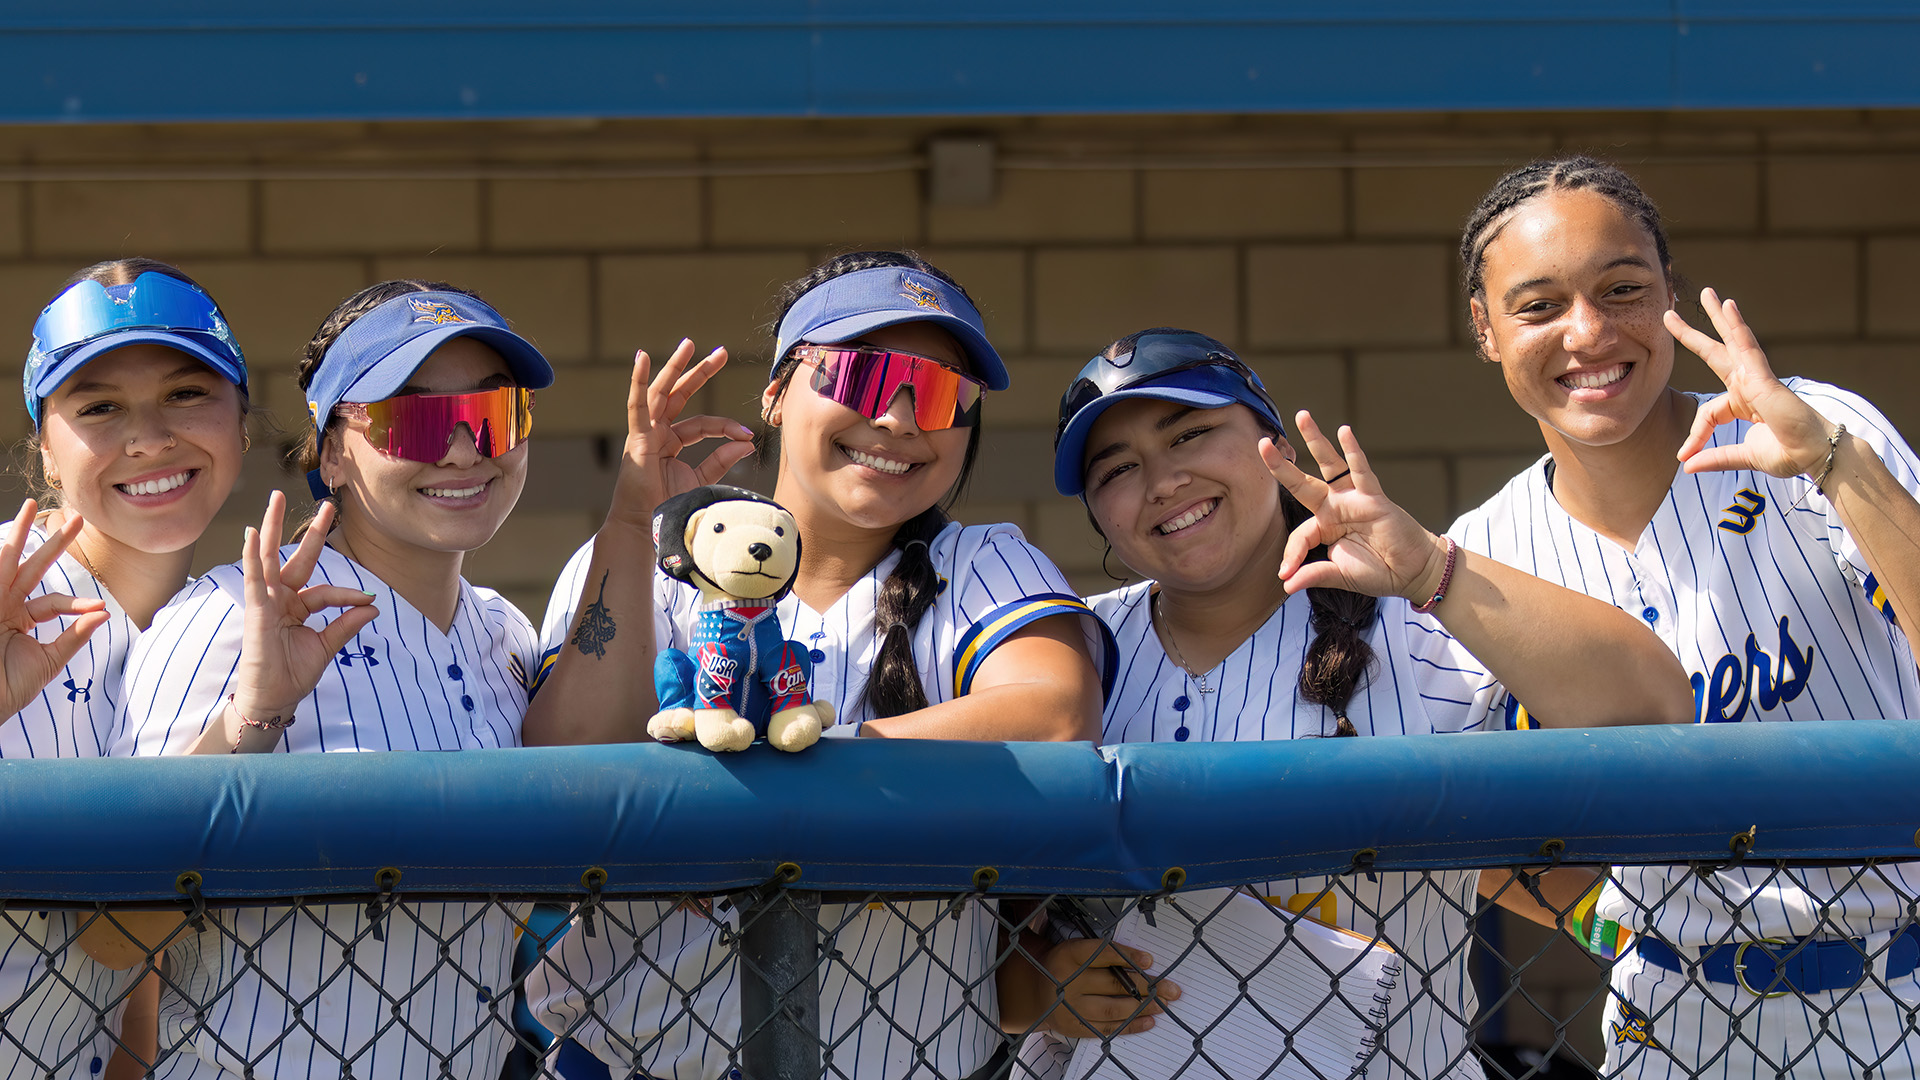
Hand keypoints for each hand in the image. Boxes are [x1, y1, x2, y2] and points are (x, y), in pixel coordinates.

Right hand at [0, 502, 108, 719]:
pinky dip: (1, 556)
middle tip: (76, 519)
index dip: (76, 603)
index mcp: (18, 620)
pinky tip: (9, 536)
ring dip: (18, 534)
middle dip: (53, 544)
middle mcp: (2, 607)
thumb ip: (73, 638)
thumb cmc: (7, 689)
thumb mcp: (48, 662)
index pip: (52, 602)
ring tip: (30, 507)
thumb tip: (104, 614)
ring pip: (6, 561)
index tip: (98, 608)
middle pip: (30, 568)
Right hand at [226, 492, 379, 747]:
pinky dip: (252, 556)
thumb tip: (372, 605)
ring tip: (275, 498)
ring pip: (270, 558)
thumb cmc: (293, 674)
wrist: (274, 699)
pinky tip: (252, 533)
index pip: (326, 591)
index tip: (370, 600)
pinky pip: (254, 578)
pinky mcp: (256, 610)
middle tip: (329, 505)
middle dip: (313, 532)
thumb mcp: (326, 646)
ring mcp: (267, 601)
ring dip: (273, 527)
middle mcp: (281, 599)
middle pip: (298, 558)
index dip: (348, 594)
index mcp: (297, 607)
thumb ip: (345, 624)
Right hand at [608, 340, 756, 530]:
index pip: (703, 425)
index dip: (727, 427)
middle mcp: (658, 432)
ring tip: (690, 345)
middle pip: (681, 395)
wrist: (646, 525)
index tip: (749, 435)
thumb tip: (747, 444)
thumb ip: (721, 461)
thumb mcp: (701, 480)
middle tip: (722, 353)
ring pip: (662, 393)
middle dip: (701, 372)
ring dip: (676, 367)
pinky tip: (642, 358)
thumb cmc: (668, 506)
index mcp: (672, 441)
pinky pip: (637, 404)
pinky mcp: (637, 437)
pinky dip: (640, 380)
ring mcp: (646, 432)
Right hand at [1038, 939, 1175, 1038]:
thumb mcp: (1077, 950)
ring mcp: (1070, 1007)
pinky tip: (1148, 1022)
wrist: (1036, 991)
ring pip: (1113, 1008)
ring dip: (1143, 1008)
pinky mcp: (1073, 1027)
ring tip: (1164, 1005)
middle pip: (1113, 983)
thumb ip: (1104, 954)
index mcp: (1069, 955)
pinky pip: (1106, 1028)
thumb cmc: (1067, 966)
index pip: (1101, 953)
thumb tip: (1145, 963)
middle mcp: (1067, 981)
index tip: (1150, 960)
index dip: (1127, 956)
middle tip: (1171, 989)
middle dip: (1146, 986)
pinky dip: (1130, 1026)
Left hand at [1265, 411, 1447, 601]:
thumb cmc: (1376, 571)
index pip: (1300, 534)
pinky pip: (1361, 472)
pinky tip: (1344, 432)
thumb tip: (1285, 583)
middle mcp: (1335, 507)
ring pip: (1330, 466)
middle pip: (1302, 483)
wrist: (1411, 572)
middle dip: (1281, 465)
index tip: (1286, 573)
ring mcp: (1354, 499)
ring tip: (1302, 417)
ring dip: (1316, 441)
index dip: (1291, 553)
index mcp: (1324, 527)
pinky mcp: (1374, 498)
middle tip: (1261, 444)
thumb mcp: (1339, 575)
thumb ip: (1313, 574)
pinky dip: (1353, 452)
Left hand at [1669, 288, 1835, 476]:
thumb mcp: (1742, 456)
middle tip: (1670, 314)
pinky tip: (1727, 305)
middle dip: (1693, 334)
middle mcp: (1748, 385)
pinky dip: (1737, 326)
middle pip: (1715, 354)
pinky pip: (1746, 347)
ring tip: (1706, 294)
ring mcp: (1756, 378)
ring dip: (1717, 317)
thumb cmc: (1790, 454)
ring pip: (1731, 341)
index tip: (1683, 455)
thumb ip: (1715, 458)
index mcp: (1744, 403)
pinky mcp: (1764, 377)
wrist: (1816, 455)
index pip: (1709, 413)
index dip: (1695, 435)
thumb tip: (1685, 465)